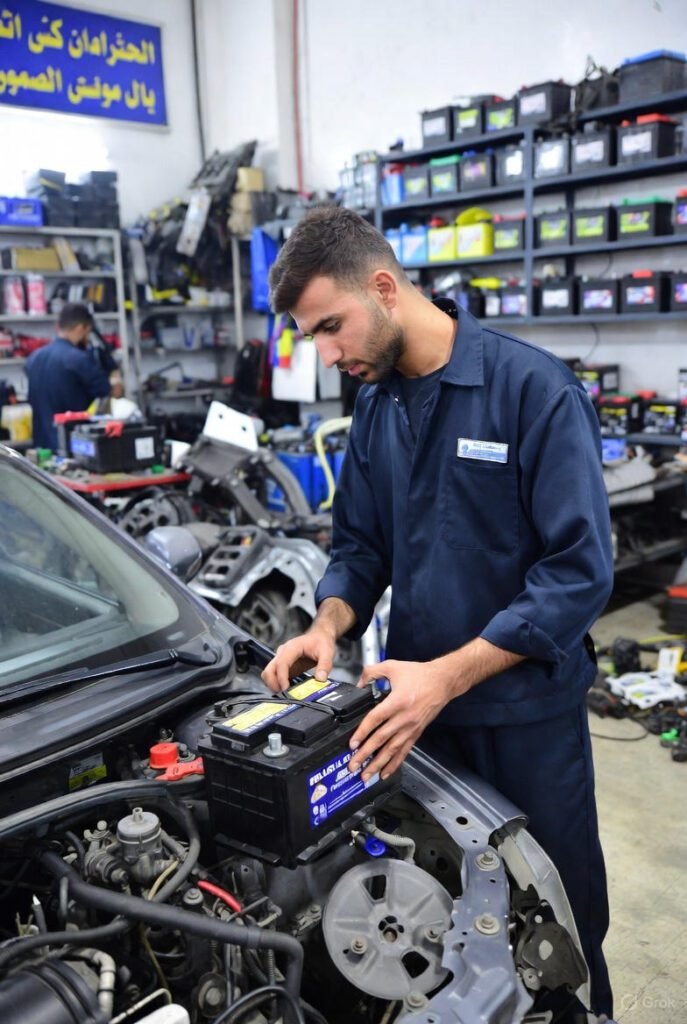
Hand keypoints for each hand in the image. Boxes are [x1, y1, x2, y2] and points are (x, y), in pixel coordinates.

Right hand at [261, 624, 336, 691]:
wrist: (319, 636)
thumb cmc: (321, 641)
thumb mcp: (327, 652)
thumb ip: (325, 665)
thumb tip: (320, 679)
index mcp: (292, 647)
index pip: (281, 663)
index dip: (281, 677)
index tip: (285, 689)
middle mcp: (283, 653)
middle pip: (269, 669)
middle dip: (273, 683)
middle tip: (284, 694)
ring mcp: (281, 659)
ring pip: (268, 673)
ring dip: (273, 684)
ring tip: (286, 693)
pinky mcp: (284, 666)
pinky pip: (274, 676)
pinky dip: (277, 684)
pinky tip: (288, 690)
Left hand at [348, 659, 453, 781]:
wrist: (443, 681)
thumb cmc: (420, 674)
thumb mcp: (393, 666)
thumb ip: (372, 672)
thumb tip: (359, 683)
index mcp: (398, 700)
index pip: (376, 719)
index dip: (363, 732)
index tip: (353, 744)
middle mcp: (405, 717)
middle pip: (381, 739)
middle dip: (365, 754)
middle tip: (353, 766)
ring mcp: (411, 727)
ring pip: (392, 749)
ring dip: (378, 764)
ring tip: (366, 775)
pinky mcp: (416, 733)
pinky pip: (404, 751)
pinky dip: (394, 764)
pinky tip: (385, 773)